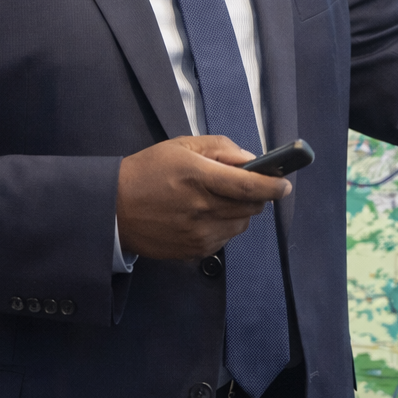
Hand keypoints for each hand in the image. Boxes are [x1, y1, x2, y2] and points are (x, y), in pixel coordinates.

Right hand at [117, 136, 290, 259]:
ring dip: (240, 211)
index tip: (284, 184)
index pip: (249, 186)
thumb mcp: (182, 146)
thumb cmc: (147, 172)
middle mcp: (201, 208)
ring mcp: (198, 233)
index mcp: (198, 176)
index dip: (273, 185)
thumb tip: (251, 160)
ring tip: (216, 200)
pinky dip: (224, 226)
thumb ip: (220, 148)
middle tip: (245, 186)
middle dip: (257, 196)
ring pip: (241, 224)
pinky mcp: (194, 251)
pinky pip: (225, 239)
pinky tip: (203, 216)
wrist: (113, 209)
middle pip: (251, 207)